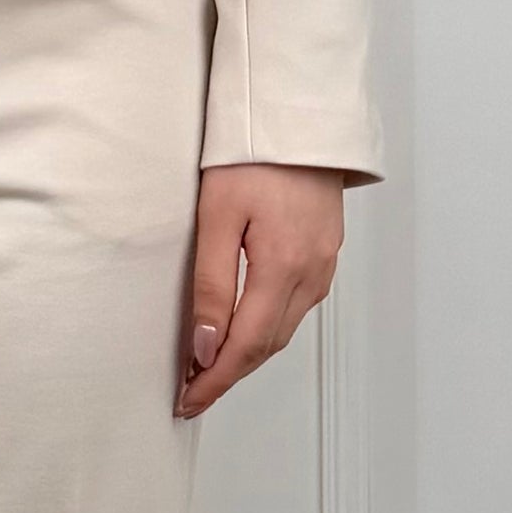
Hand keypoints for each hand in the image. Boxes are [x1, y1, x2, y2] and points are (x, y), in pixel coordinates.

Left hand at [176, 161, 344, 416]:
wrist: (297, 113)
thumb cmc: (252, 152)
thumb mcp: (217, 214)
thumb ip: (213, 284)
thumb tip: (206, 348)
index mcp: (284, 268)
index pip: (245, 346)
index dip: (215, 380)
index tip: (187, 400)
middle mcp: (311, 274)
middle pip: (267, 345)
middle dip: (229, 374)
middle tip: (192, 391)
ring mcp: (323, 264)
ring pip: (284, 328)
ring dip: (249, 353)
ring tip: (212, 366)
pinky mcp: (324, 251)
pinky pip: (297, 305)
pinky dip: (268, 326)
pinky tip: (246, 326)